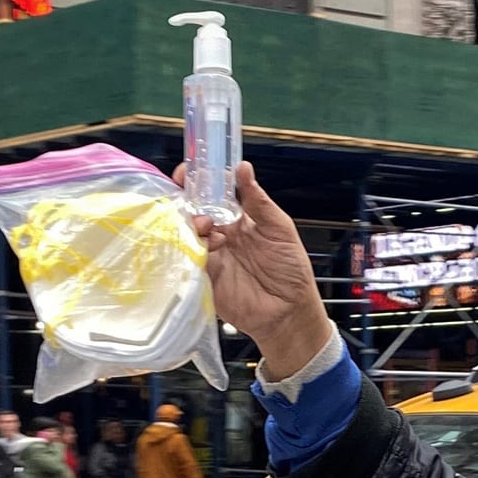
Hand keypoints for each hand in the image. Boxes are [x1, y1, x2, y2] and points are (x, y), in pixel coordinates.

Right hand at [179, 161, 330, 378]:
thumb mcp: (279, 227)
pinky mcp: (204, 277)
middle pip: (192, 211)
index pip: (211, 195)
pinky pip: (188, 259)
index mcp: (237, 220)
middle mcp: (220, 235)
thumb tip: (242, 167)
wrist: (290, 310)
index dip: (197, 182)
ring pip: (187, 233)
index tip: (189, 171)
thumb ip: (257, 200)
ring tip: (208, 227)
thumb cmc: (290, 270)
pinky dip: (191, 248)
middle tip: (198, 204)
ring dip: (192, 224)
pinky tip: (205, 245)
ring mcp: (210, 256)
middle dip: (188, 202)